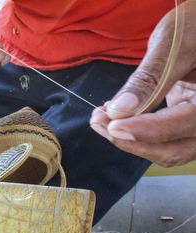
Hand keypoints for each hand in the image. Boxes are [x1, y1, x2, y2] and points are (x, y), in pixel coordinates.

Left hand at [90, 0, 195, 166]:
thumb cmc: (194, 26)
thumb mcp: (173, 46)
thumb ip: (148, 80)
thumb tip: (118, 110)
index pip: (185, 124)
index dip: (146, 130)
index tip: (113, 126)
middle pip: (175, 149)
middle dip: (133, 142)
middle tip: (101, 125)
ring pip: (166, 149)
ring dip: (131, 141)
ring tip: (101, 120)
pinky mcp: (184, 121)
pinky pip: (161, 137)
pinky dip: (136, 132)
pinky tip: (114, 118)